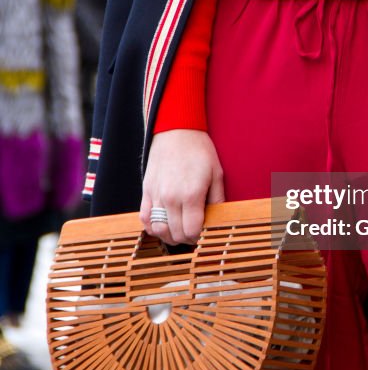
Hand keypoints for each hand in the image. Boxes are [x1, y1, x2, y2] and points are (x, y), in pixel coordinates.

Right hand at [140, 130, 224, 244]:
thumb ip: (218, 200)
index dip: (200, 237)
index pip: (192, 231)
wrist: (176, 131)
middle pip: (176, 234)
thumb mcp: (217, 174)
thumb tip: (219, 220)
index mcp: (191, 195)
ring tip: (180, 232)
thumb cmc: (199, 150)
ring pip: (159, 230)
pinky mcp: (146, 191)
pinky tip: (164, 225)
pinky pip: (145, 219)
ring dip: (170, 236)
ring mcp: (156, 195)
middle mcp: (171, 198)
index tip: (204, 232)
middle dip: (187, 239)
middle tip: (195, 233)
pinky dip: (153, 228)